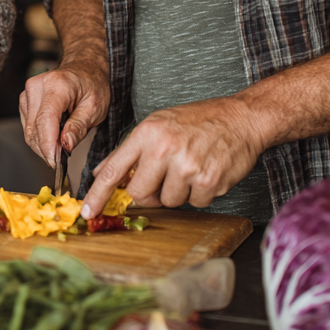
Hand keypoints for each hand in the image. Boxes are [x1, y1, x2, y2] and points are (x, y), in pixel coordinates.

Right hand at [19, 66, 109, 168]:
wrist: (85, 69)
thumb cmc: (93, 85)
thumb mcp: (95, 107)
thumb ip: (78, 127)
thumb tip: (65, 147)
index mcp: (57, 85)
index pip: (45, 120)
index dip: (48, 145)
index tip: (55, 163)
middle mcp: (37, 86)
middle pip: (34, 129)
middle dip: (47, 149)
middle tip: (63, 159)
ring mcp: (28, 92)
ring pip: (29, 131)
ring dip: (43, 145)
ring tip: (61, 145)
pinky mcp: (25, 100)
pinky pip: (28, 127)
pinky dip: (40, 137)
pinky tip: (54, 136)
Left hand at [81, 96, 265, 218]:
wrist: (241, 118)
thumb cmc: (198, 121)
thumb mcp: (158, 125)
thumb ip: (131, 150)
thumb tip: (104, 172)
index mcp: (147, 133)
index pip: (114, 169)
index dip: (98, 193)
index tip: (89, 211)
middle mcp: (164, 149)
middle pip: (140, 193)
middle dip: (149, 193)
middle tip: (164, 178)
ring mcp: (187, 166)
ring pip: (169, 201)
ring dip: (178, 191)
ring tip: (190, 167)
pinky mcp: (208, 181)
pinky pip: (195, 203)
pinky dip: (200, 193)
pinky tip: (206, 172)